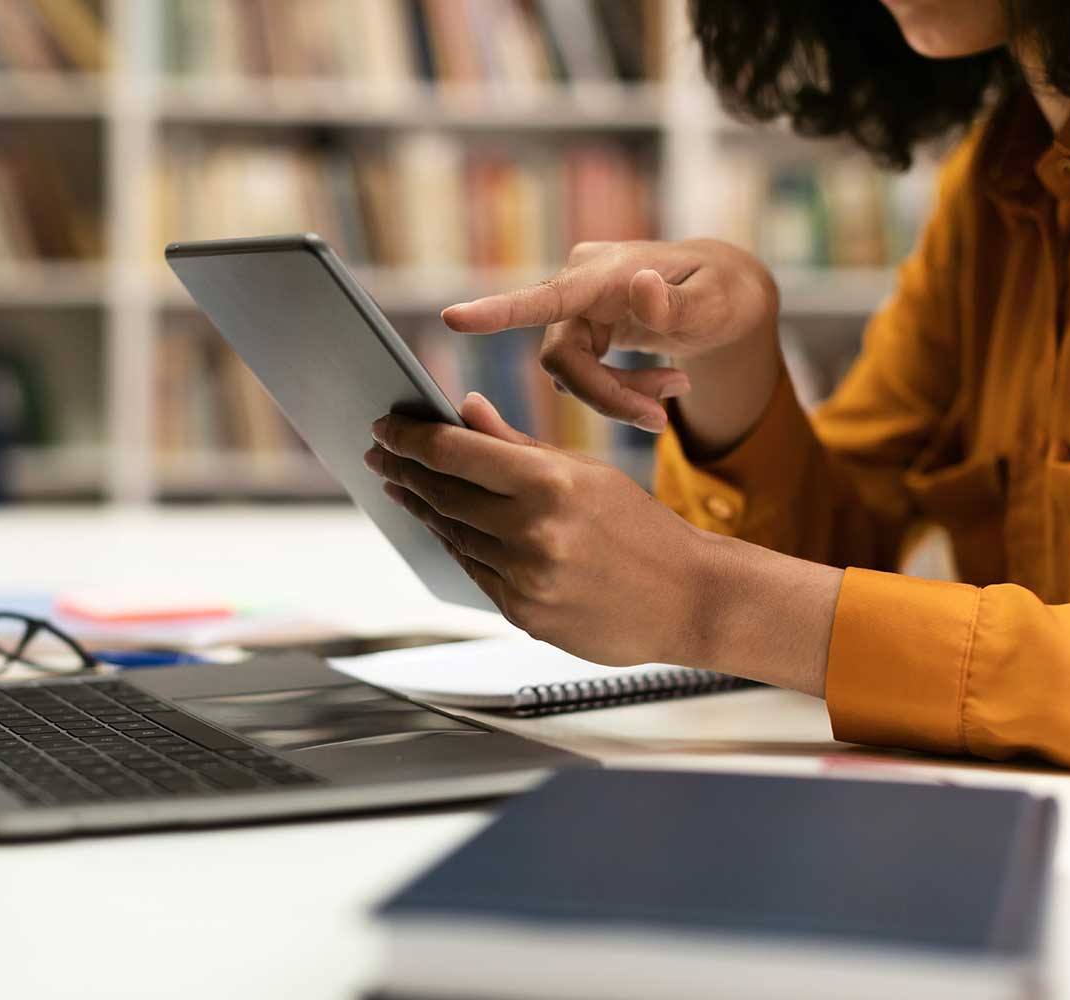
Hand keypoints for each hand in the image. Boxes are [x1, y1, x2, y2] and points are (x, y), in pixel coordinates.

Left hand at [366, 392, 711, 666]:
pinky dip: (456, 545)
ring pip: (452, 536)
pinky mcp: (523, 616)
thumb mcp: (585, 471)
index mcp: (548, 483)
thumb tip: (462, 411)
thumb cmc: (640, 527)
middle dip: (405, 470)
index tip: (385, 426)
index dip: (410, 437)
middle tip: (381, 454)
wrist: (689, 599)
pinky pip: (475, 572)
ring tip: (403, 486)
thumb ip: (516, 445)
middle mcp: (531, 532)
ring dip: (422, 508)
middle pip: (443, 495)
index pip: (454, 453)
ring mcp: (525, 579)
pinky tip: (443, 526)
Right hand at [440, 239, 779, 435]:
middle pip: (562, 359)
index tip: (453, 318)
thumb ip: (676, 304)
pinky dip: (620, 391)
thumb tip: (639, 289)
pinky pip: (583, 376)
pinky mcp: (581, 331)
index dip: (498, 312)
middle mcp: (579, 284)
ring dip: (620, 395)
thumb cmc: (724, 291)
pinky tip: (662, 387)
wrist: (727, 295)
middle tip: (662, 416)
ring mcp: (576, 309)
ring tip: (675, 391)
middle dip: (609, 395)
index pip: (545, 297)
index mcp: (605, 270)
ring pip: (572, 374)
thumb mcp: (716, 303)